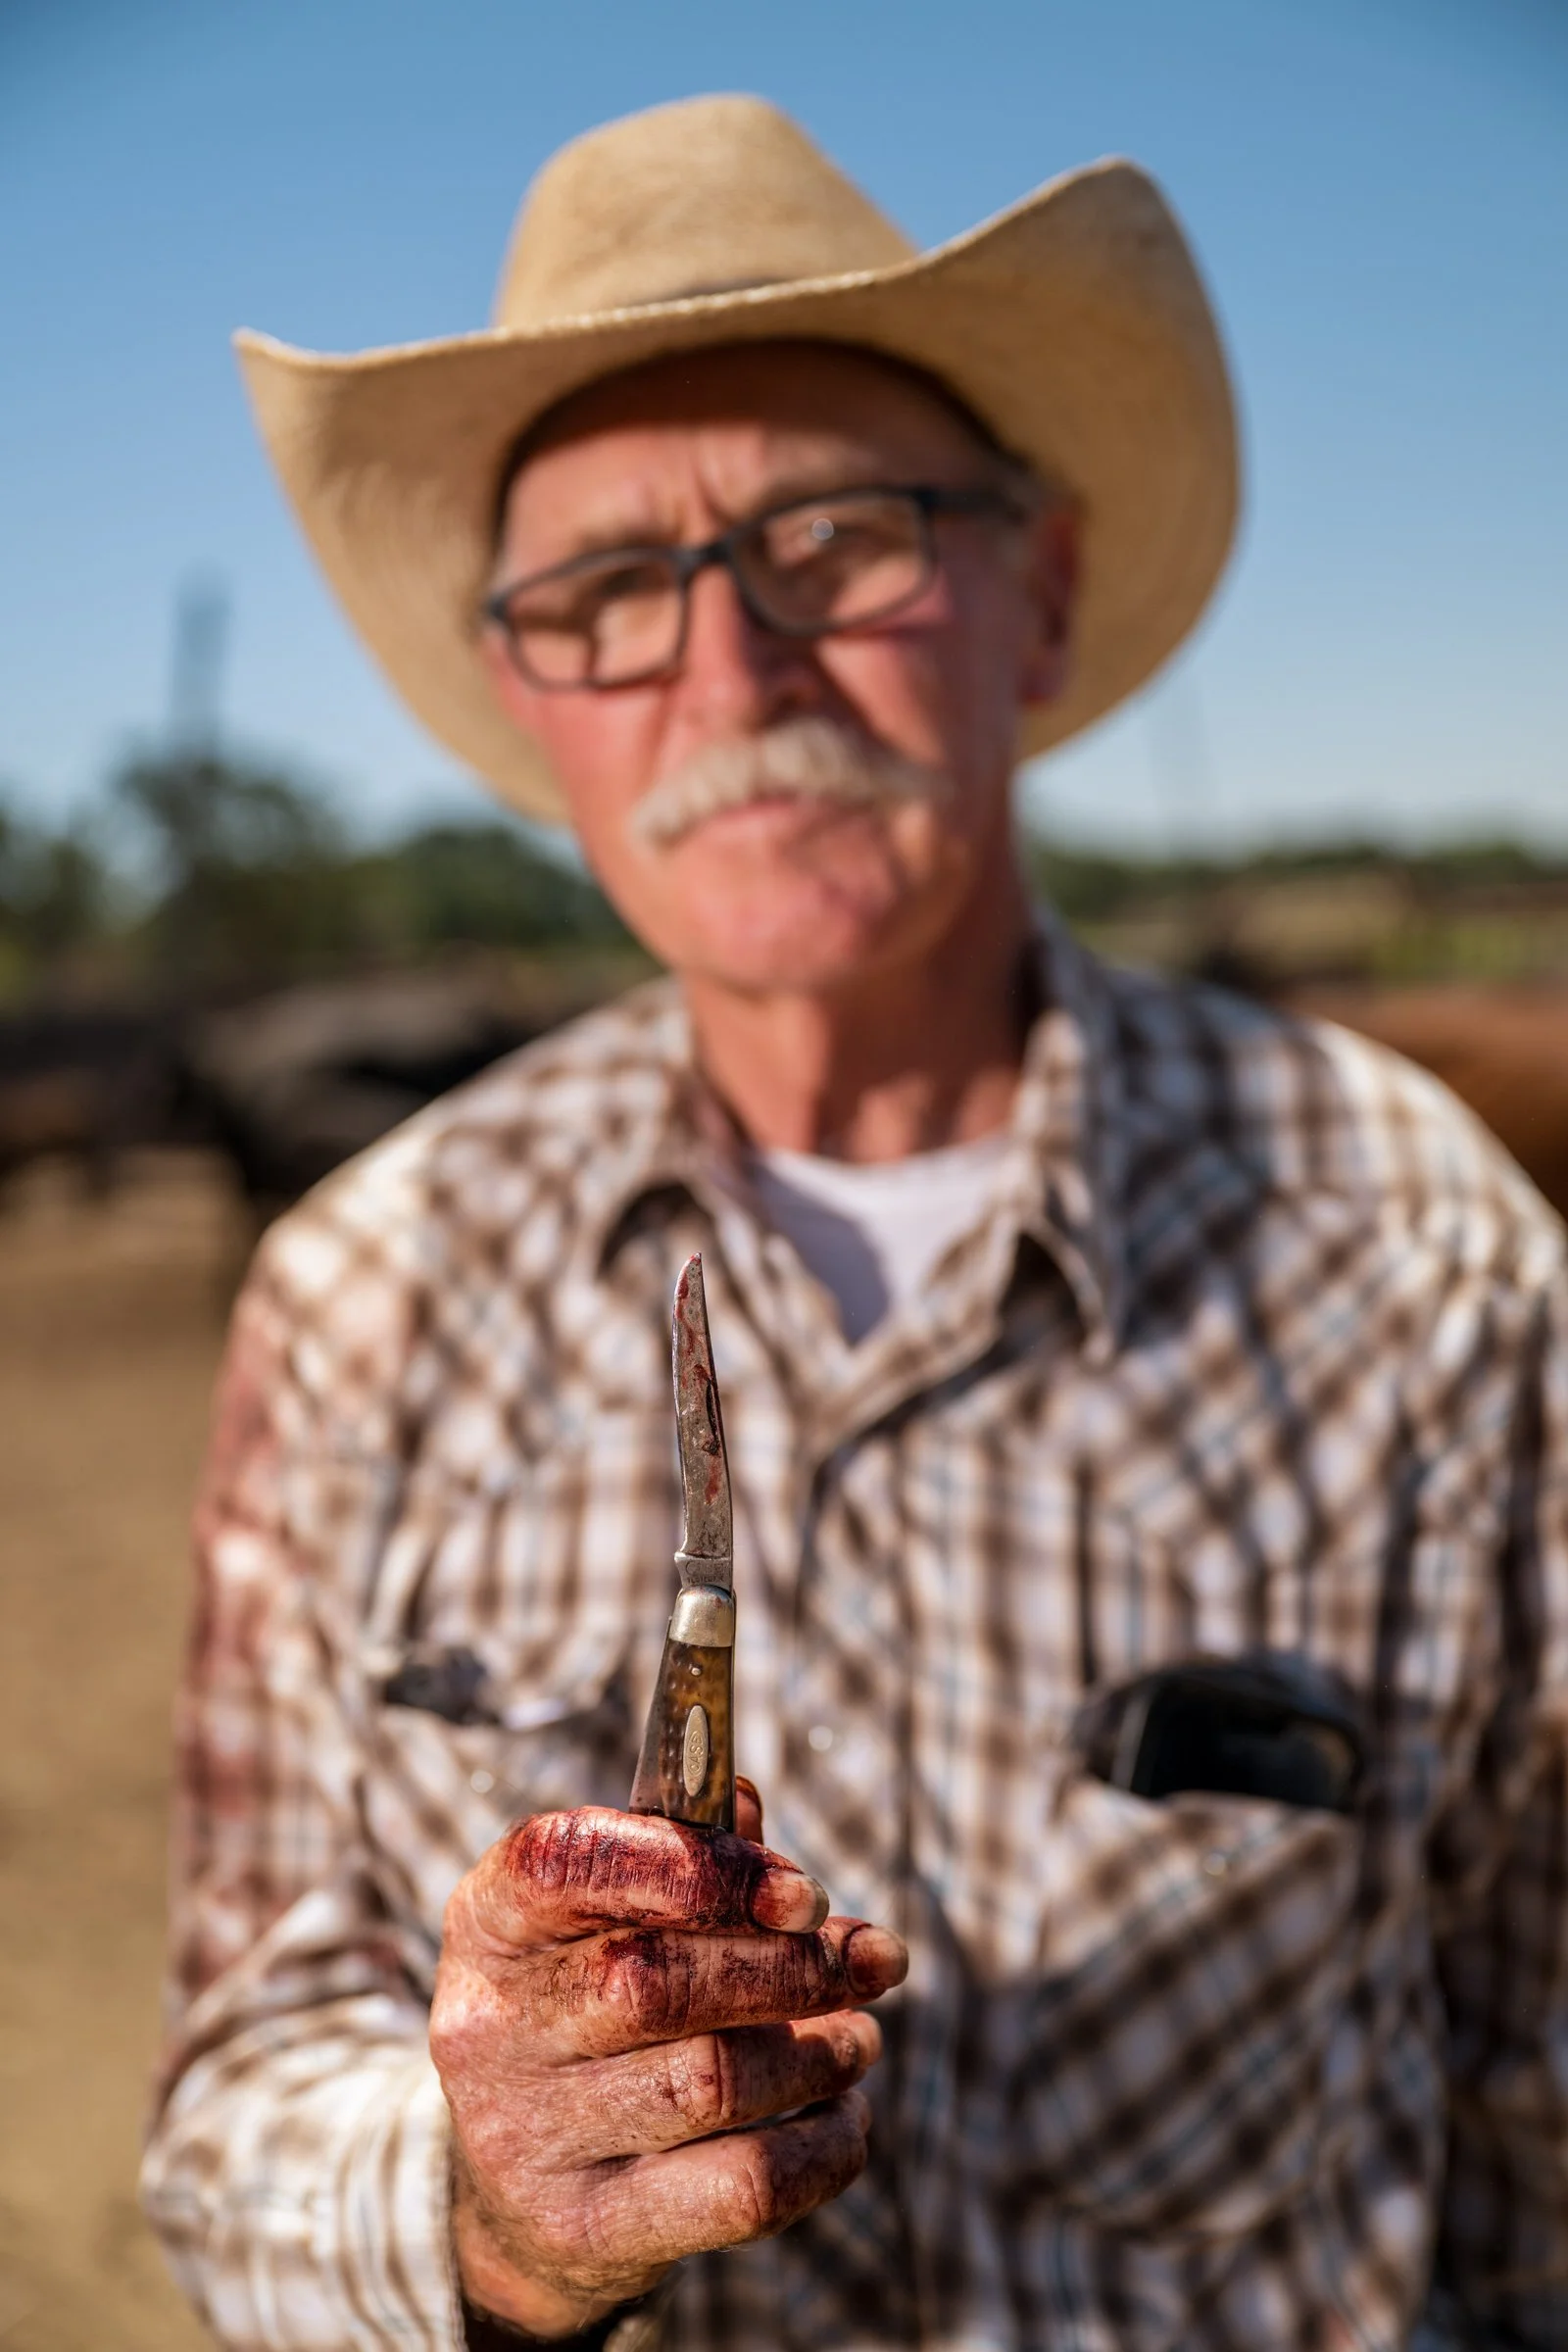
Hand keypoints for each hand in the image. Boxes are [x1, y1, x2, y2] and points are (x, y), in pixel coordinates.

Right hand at [431, 1779, 905, 2337]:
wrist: (522, 2196)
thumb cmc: (590, 2014)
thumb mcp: (604, 1921)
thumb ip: (679, 1856)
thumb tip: (740, 1801)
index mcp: (489, 1921)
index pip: (568, 1861)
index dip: (697, 1865)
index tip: (804, 1890)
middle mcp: (490, 2025)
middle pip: (656, 1979)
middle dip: (791, 1965)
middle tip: (873, 1960)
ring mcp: (528, 2136)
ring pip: (712, 2081)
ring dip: (816, 2052)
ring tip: (858, 2038)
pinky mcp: (587, 2227)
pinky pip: (740, 2189)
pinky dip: (821, 2149)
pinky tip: (843, 2118)